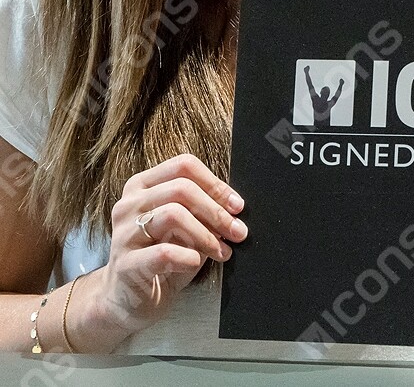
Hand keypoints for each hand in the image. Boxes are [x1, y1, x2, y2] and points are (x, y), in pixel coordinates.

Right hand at [77, 153, 247, 344]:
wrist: (129, 301)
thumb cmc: (163, 256)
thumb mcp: (186, 227)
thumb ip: (202, 210)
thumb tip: (235, 207)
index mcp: (143, 185)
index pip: (183, 166)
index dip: (215, 184)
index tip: (237, 206)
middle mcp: (129, 204)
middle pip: (181, 189)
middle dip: (216, 211)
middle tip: (237, 232)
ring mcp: (123, 233)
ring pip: (173, 215)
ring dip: (206, 234)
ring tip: (222, 251)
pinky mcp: (123, 265)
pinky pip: (163, 252)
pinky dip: (187, 256)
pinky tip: (195, 262)